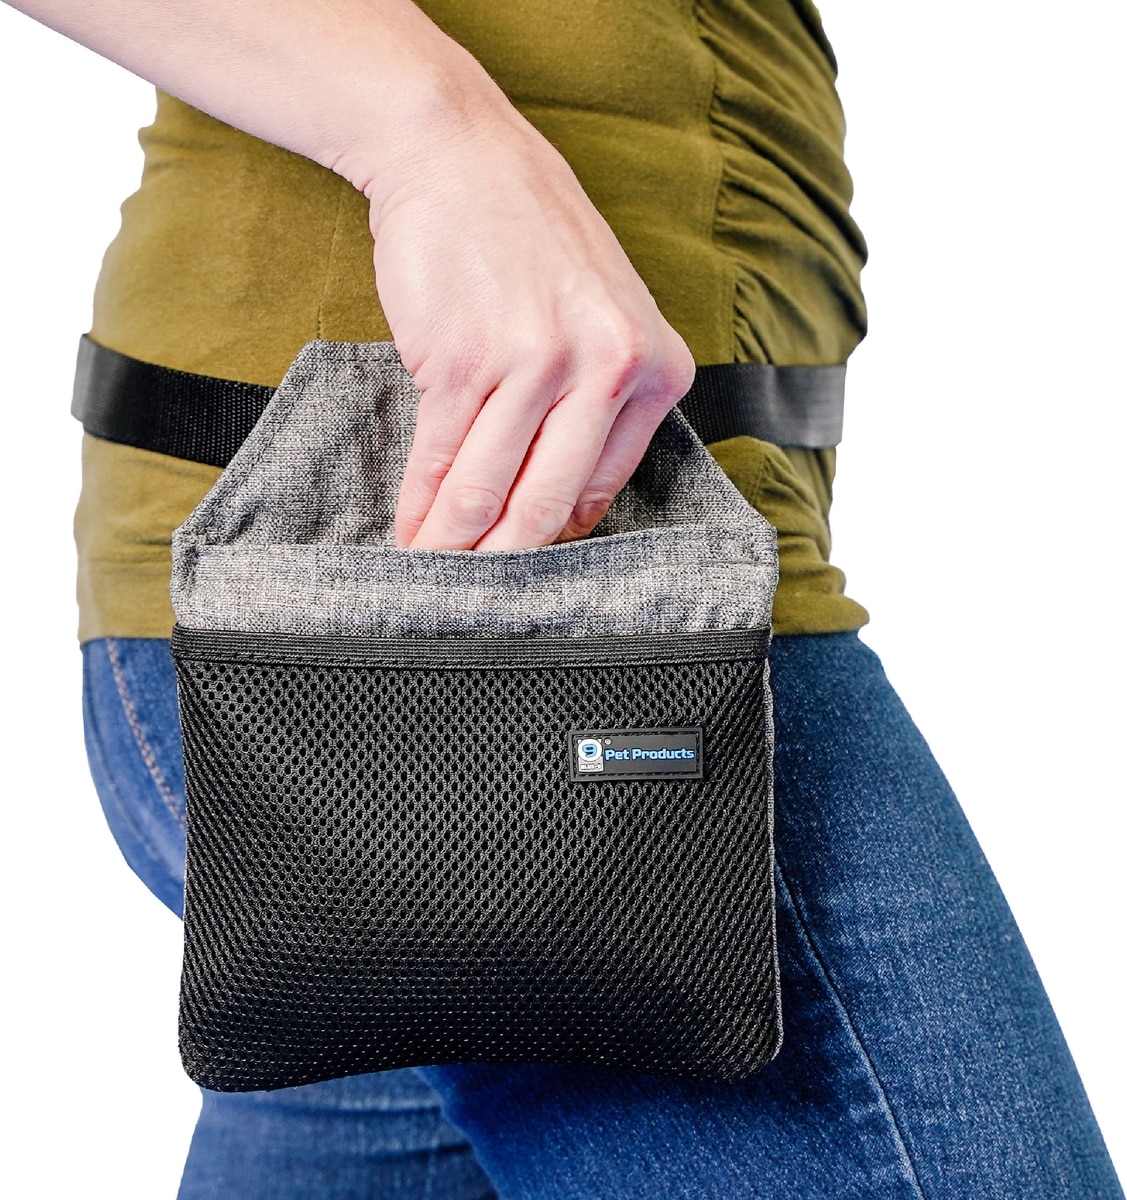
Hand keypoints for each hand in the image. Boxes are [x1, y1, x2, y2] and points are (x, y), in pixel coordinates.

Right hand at [368, 84, 694, 550]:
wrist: (458, 154)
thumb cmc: (531, 239)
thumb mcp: (603, 314)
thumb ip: (599, 408)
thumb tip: (564, 514)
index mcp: (655, 366)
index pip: (601, 488)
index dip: (554, 541)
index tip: (525, 569)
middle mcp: (606, 367)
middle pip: (546, 504)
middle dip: (502, 562)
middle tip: (476, 598)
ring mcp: (535, 362)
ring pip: (487, 490)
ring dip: (452, 544)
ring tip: (431, 571)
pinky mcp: (464, 358)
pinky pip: (440, 458)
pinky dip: (419, 503)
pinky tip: (408, 527)